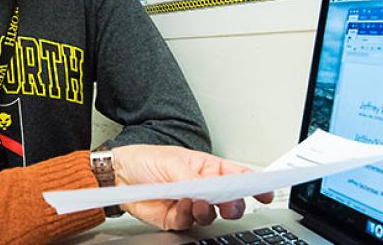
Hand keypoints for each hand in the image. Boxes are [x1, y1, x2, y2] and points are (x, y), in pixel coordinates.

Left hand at [111, 145, 273, 230]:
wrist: (119, 175)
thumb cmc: (145, 159)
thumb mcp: (172, 161)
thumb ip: (193, 178)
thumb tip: (211, 190)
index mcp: (206, 168)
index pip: (236, 176)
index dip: (253, 184)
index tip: (264, 192)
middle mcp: (201, 188)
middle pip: (230, 201)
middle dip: (234, 204)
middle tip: (230, 203)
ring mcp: (191, 204)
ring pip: (212, 215)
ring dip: (208, 210)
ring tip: (198, 202)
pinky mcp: (177, 218)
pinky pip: (190, 222)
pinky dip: (188, 216)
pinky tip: (182, 206)